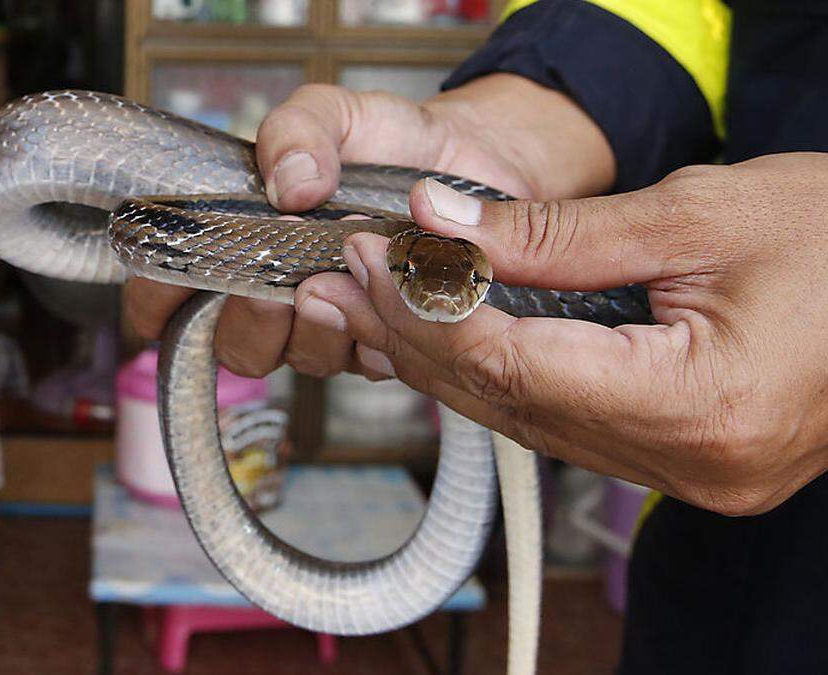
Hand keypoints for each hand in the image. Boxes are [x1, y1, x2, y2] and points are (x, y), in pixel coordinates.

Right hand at [125, 74, 614, 377]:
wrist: (479, 162)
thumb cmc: (393, 141)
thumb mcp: (337, 114)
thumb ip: (297, 132)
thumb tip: (287, 185)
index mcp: (241, 241)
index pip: (171, 293)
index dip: (157, 305)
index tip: (173, 294)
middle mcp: (277, 291)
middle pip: (234, 345)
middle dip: (254, 322)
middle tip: (282, 284)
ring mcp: (331, 322)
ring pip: (303, 358)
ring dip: (324, 325)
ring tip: (357, 271)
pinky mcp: (385, 341)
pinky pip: (369, 361)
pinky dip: (381, 330)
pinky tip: (399, 289)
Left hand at [297, 152, 827, 516]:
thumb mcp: (695, 214)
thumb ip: (555, 233)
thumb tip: (442, 222)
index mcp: (701, 406)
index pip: (514, 365)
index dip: (430, 309)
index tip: (378, 257)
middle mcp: (691, 465)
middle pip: (508, 405)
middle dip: (421, 337)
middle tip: (359, 276)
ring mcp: (691, 477)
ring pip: (529, 424)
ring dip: (454, 361)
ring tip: (391, 298)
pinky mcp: (688, 463)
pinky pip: (569, 426)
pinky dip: (510, 379)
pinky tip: (462, 336)